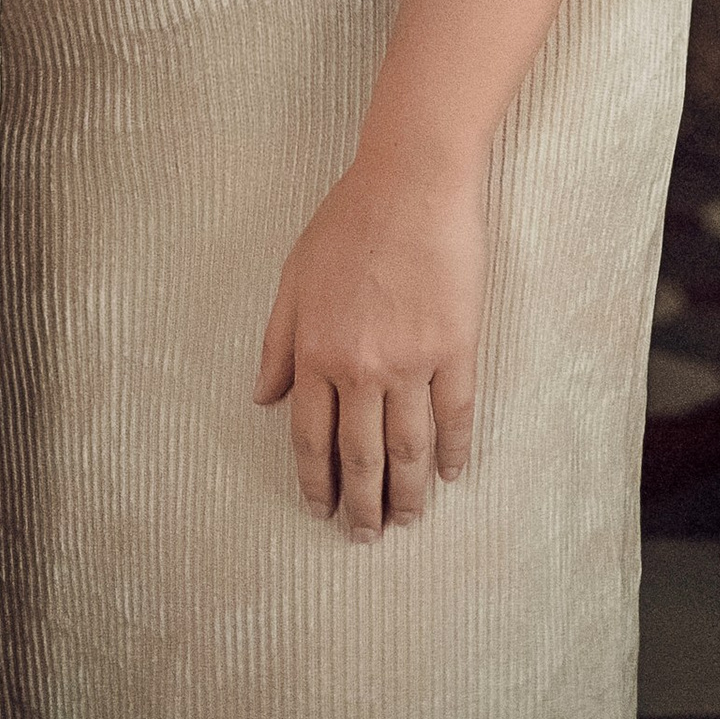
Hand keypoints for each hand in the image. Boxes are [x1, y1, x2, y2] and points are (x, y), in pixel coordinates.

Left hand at [252, 156, 485, 541]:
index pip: (312, 437)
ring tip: (406, 520)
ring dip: (406, 493)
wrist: (412, 182)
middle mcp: (361, 366)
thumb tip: (263, 397)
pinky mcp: (456, 349)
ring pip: (408, 449)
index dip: (316, 480)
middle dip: (361, 504)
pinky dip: (454, 451)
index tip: (321, 509)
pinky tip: (450, 474)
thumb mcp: (293, 276)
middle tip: (364, 536)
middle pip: (361, 455)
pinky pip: (455, 416)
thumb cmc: (350, 220)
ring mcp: (412, 361)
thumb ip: (277, 342)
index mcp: (316, 350)